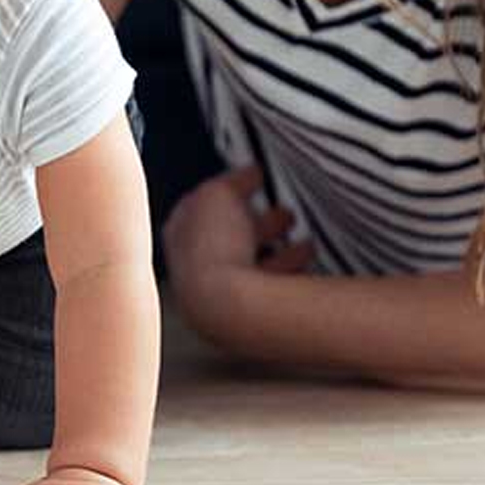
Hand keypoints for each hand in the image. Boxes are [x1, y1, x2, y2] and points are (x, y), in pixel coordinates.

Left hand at [160, 168, 310, 326]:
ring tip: (300, 235)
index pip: (201, 205)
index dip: (228, 189)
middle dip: (256, 221)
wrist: (228, 304)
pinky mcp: (245, 310)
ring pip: (253, 262)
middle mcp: (195, 266)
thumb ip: (232, 181)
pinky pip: (270, 284)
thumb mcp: (219, 194)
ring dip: (277, 247)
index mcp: (179, 233)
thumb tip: (247, 174)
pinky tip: (305, 257)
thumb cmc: (216, 251)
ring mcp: (220, 291)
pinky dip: (289, 267)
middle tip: (280, 212)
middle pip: (230, 238)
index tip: (251, 179)